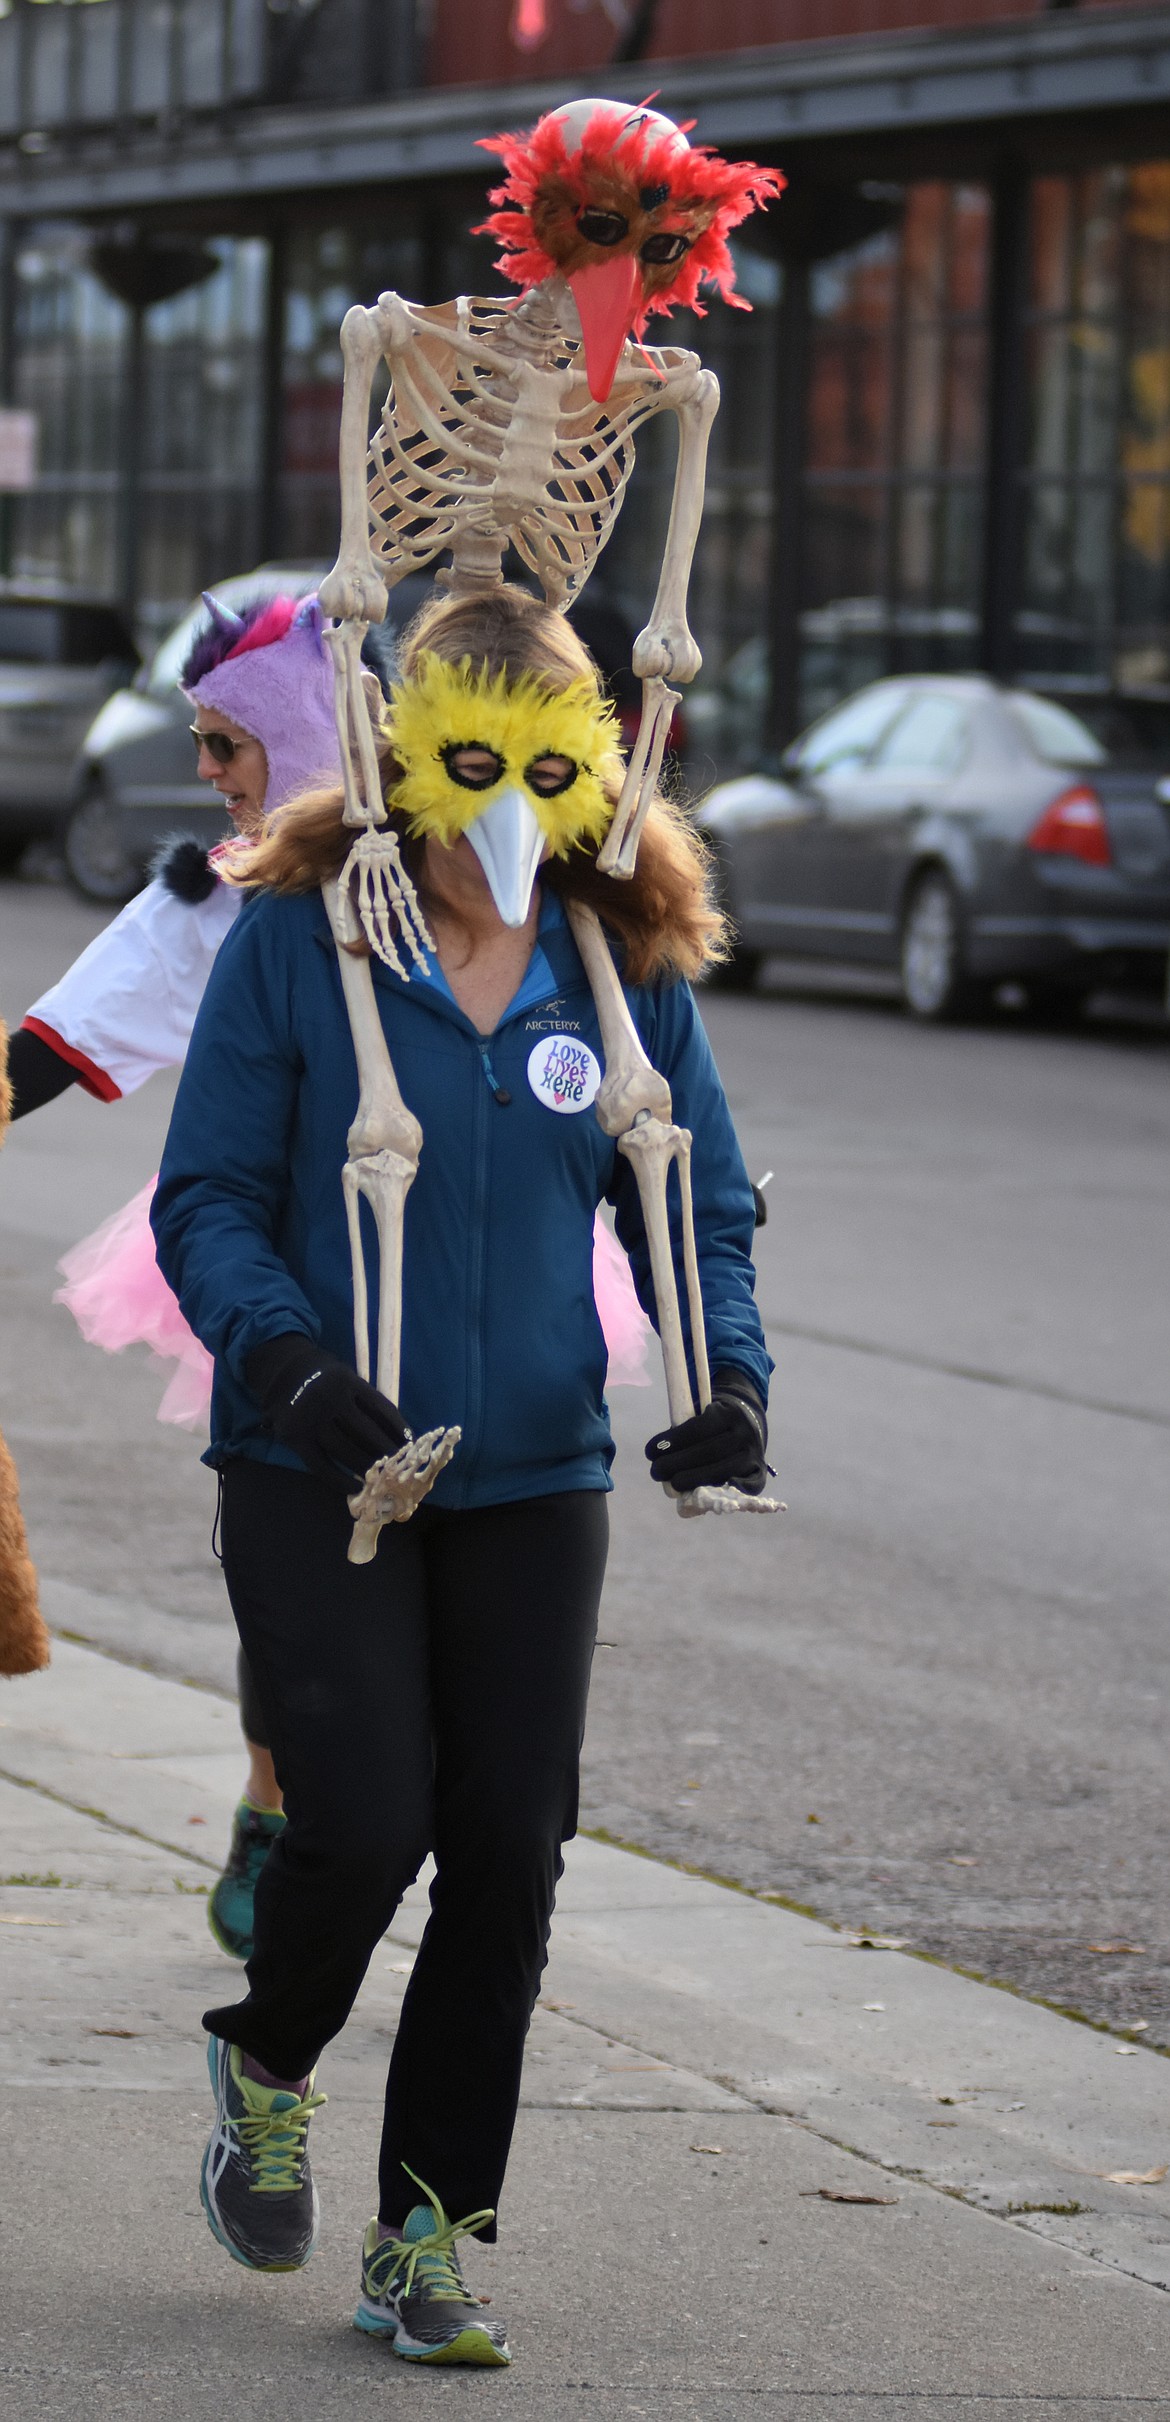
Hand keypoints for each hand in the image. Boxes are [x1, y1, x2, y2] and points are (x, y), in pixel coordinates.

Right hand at [246, 1334, 406, 1487]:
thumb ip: (365, 1401)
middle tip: (401, 1467)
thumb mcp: (347, 1379)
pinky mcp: (295, 1438)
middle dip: (387, 1451)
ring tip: (382, 1478)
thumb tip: (395, 1435)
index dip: (398, 1428)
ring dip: (366, 1467)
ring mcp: (310, 1419)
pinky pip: (321, 1465)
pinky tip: (356, 1486)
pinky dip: (340, 1480)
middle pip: (365, 1432)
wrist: (284, 1375)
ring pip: (345, 1450)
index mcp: (347, 1381)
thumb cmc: (325, 1381)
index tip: (410, 1445)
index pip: (380, 1408)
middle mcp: (329, 1398)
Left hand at [645, 1369, 767, 1496]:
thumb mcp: (701, 1416)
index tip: (650, 1452)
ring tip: (672, 1484)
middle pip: (708, 1452)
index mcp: (728, 1413)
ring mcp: (754, 1452)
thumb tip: (663, 1463)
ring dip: (693, 1480)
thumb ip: (685, 1434)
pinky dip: (730, 1491)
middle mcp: (744, 1432)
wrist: (749, 1422)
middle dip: (677, 1464)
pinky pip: (749, 1484)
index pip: (697, 1429)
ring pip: (723, 1470)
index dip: (672, 1442)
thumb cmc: (713, 1424)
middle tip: (656, 1471)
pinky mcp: (760, 1470)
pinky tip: (709, 1494)